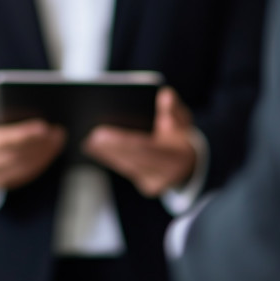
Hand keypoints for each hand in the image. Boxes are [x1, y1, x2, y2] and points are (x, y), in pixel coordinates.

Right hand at [0, 81, 66, 190]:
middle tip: (58, 130)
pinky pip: (24, 175)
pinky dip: (40, 162)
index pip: (2, 140)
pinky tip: (51, 150)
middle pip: (17, 155)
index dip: (24, 134)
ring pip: (23, 167)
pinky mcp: (0, 184)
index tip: (44, 126)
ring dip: (44, 152)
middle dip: (39, 143)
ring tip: (58, 137)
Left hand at [81, 87, 196, 196]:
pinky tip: (93, 147)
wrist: (193, 161)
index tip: (99, 133)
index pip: (144, 149)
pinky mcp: (148, 186)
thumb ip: (173, 108)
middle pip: (130, 159)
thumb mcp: (183, 120)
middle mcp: (167, 174)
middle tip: (88, 135)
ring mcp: (157, 183)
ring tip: (87, 138)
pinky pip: (125, 169)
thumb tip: (165, 93)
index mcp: (177, 156)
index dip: (121, 141)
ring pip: (125, 165)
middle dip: (108, 147)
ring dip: (105, 152)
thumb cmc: (182, 135)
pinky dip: (109, 157)